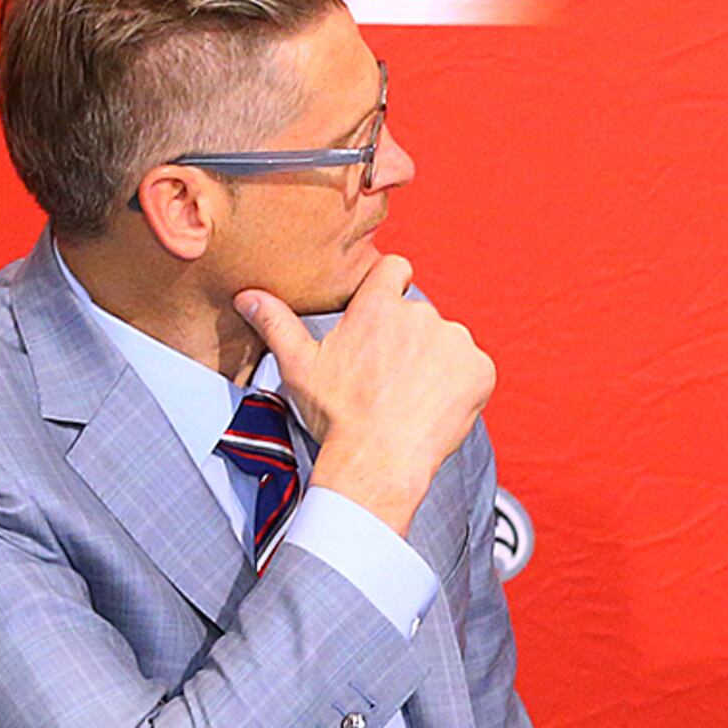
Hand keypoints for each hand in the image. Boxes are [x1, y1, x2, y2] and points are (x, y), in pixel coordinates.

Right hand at [238, 256, 493, 534]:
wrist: (379, 460)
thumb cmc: (338, 415)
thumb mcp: (299, 366)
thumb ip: (277, 323)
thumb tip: (248, 296)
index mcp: (377, 306)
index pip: (394, 268)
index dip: (391, 284)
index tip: (387, 306)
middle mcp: (419, 314)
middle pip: (419, 316)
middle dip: (409, 340)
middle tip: (390, 377)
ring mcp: (454, 340)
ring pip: (447, 343)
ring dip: (436, 362)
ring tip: (411, 396)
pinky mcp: (479, 369)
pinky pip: (473, 369)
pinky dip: (461, 385)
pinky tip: (436, 406)